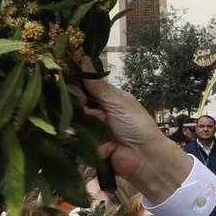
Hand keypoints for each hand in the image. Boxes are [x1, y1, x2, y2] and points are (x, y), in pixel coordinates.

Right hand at [80, 69, 191, 203]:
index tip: (69, 88)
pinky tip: (111, 149)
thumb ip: (97, 84)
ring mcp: (92, 133)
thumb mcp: (117, 101)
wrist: (146, 157)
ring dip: (93, 133)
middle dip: (84, 114)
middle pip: (75, 109)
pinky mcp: (91, 150)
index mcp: (104, 99)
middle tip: (99, 117)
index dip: (74, 88)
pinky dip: (98, 147)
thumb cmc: (136, 124)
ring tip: (111, 137)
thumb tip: (84, 58)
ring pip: (77, 128)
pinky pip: (83, 146)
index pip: (81, 89)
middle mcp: (96, 114)